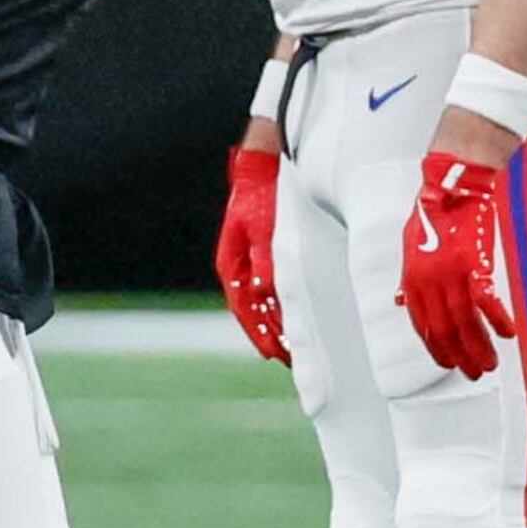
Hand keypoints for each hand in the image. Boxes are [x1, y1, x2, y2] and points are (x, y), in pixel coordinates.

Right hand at [215, 145, 287, 365]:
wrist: (262, 167)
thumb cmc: (261, 195)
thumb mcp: (261, 227)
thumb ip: (263, 259)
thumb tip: (263, 290)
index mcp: (231, 265)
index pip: (244, 309)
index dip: (259, 333)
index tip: (273, 354)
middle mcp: (238, 268)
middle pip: (252, 312)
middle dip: (269, 337)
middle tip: (289, 360)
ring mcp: (249, 262)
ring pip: (262, 303)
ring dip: (276, 325)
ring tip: (294, 348)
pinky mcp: (263, 255)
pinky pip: (271, 289)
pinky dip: (282, 306)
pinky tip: (295, 316)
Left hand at [397, 151, 521, 379]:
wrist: (454, 181)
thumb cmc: (434, 209)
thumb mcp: (409, 243)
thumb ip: (407, 277)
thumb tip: (399, 301)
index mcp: (412, 278)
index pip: (423, 326)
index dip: (436, 348)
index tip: (449, 362)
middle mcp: (429, 281)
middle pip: (445, 330)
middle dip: (460, 356)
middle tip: (476, 371)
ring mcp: (451, 273)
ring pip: (465, 323)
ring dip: (479, 347)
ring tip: (491, 363)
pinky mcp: (475, 263)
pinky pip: (487, 302)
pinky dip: (498, 320)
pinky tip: (508, 334)